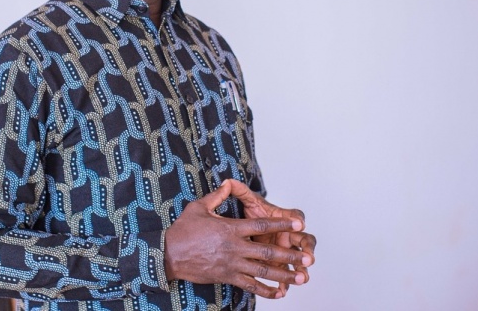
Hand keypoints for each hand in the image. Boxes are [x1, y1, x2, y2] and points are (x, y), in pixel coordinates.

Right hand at [164, 181, 313, 298]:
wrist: (169, 254)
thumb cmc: (183, 230)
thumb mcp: (199, 207)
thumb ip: (217, 196)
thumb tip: (227, 184)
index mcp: (231, 228)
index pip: (261, 224)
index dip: (281, 222)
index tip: (298, 222)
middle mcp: (235, 247)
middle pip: (268, 251)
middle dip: (291, 255)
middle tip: (308, 258)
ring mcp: (232, 264)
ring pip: (263, 271)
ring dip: (283, 275)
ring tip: (300, 278)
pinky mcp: (227, 277)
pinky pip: (250, 285)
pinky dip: (265, 291)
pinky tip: (278, 293)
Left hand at [226, 179, 316, 296]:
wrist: (248, 228)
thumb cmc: (252, 214)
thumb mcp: (247, 202)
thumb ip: (240, 191)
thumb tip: (228, 181)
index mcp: (283, 217)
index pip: (295, 215)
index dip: (297, 219)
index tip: (299, 223)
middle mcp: (288, 234)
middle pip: (304, 240)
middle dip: (307, 249)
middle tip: (308, 257)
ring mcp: (286, 249)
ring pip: (297, 260)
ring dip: (300, 269)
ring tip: (301, 278)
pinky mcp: (279, 263)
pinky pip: (284, 273)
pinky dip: (283, 283)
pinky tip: (281, 291)